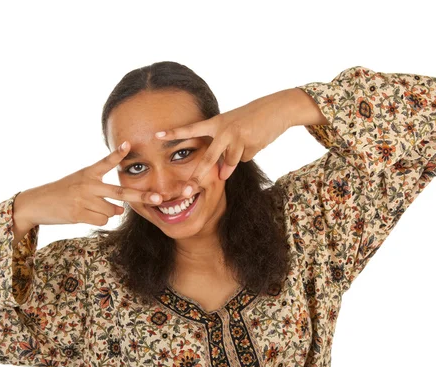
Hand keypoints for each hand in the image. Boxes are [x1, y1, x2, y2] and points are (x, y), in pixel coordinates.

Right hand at [13, 141, 162, 226]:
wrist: (37, 203)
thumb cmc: (62, 192)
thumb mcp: (79, 183)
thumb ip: (102, 192)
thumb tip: (121, 209)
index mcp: (88, 173)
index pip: (106, 162)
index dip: (118, 154)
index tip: (128, 145)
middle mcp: (87, 185)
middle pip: (120, 192)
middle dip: (141, 196)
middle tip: (158, 198)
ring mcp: (83, 200)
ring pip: (112, 211)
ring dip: (107, 212)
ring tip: (89, 207)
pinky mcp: (79, 214)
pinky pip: (102, 220)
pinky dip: (97, 220)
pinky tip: (83, 214)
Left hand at [153, 89, 293, 197]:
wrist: (278, 109)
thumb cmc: (252, 119)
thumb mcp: (233, 129)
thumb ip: (224, 150)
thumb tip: (222, 173)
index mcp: (215, 123)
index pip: (191, 129)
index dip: (174, 133)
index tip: (156, 135)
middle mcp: (223, 129)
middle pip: (208, 157)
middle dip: (199, 175)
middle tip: (187, 189)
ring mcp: (236, 136)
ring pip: (230, 162)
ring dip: (233, 164)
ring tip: (239, 152)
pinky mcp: (250, 143)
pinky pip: (246, 158)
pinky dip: (251, 152)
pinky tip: (258, 140)